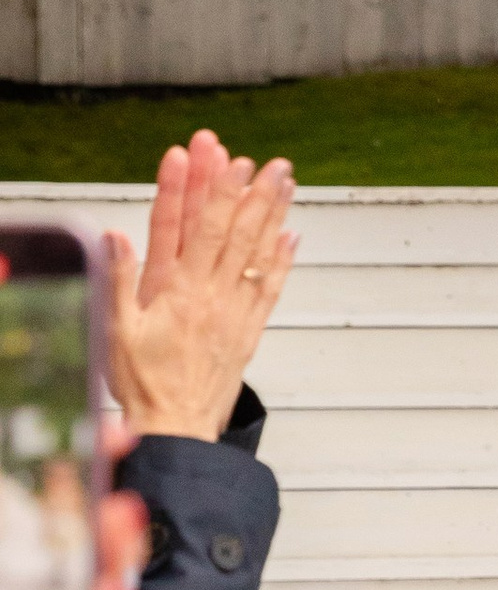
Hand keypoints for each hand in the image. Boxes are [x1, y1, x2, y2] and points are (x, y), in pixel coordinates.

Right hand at [104, 135, 295, 441]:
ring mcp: (235, 312)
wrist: (176, 428)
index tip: (226, 161)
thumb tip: (113, 236)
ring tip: (286, 183)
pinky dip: (282, 261)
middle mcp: (212, 296)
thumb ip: (116, 279)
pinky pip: (270, 290)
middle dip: (251, 193)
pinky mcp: (248, 331)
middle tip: (269, 162)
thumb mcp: (115, 330)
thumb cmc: (143, 383)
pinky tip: (291, 237)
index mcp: (178, 291)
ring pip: (258, 255)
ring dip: (273, 216)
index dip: (214, 192)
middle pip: (236, 233)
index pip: (200, 230)